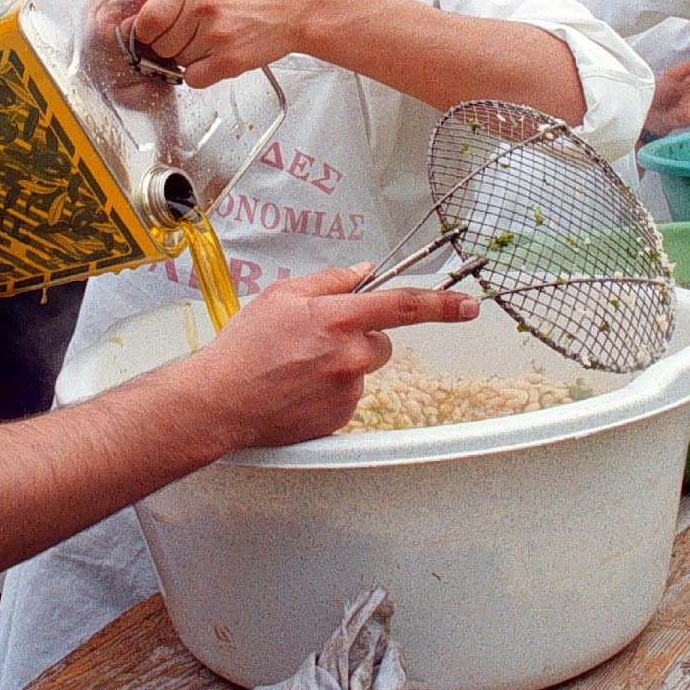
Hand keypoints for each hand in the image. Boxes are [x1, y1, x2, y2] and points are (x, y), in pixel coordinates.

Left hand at [133, 0, 310, 85]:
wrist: (300, 7)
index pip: (148, 18)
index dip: (150, 30)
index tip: (160, 30)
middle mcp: (202, 6)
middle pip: (161, 45)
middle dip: (174, 44)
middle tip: (197, 34)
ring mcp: (217, 34)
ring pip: (179, 62)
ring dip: (192, 58)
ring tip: (215, 41)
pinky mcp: (230, 60)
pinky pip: (195, 79)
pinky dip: (203, 74)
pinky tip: (219, 57)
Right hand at [180, 264, 479, 448]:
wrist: (220, 400)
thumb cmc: (244, 347)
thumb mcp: (281, 296)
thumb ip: (329, 280)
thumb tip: (362, 271)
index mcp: (337, 319)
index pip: (402, 305)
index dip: (441, 304)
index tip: (469, 306)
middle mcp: (349, 355)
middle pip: (382, 342)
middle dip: (361, 338)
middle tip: (318, 342)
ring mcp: (346, 390)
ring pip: (362, 370)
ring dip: (341, 366)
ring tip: (298, 369)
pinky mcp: (339, 418)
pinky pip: (347, 397)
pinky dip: (330, 392)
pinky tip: (298, 389)